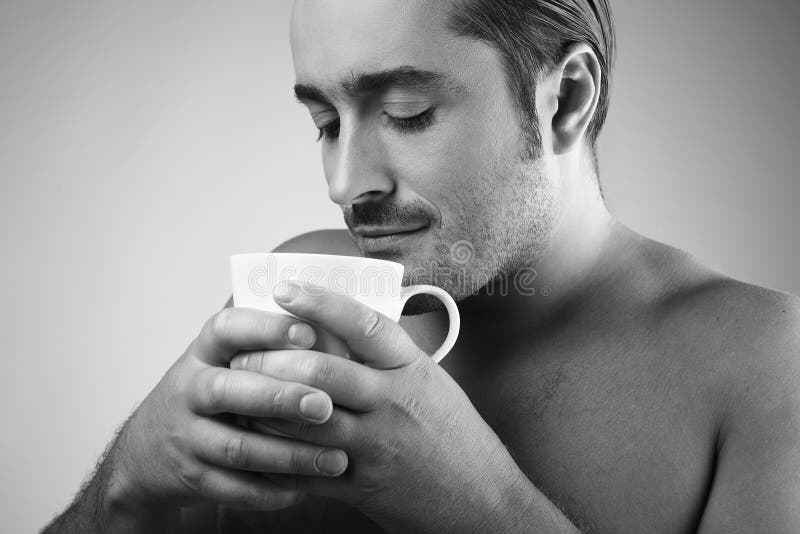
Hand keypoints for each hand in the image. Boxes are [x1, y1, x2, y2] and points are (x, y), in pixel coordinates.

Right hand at [109, 306, 349, 512]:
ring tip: (335, 459)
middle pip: (228, 391)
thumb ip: (263, 336)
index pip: (228, 329)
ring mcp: (187, 436)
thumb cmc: (208, 390)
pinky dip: (272, 492)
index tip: (308, 334)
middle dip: (280, 398)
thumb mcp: (222, 354)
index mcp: (204, 351)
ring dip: (289, 455)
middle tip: (325, 405)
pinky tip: (306, 487)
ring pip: (237, 447)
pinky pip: (234, 489)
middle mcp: (190, 390)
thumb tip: (323, 305)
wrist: (148, 448)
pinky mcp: (192, 477)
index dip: (266, 330)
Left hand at [231, 281, 523, 531]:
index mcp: (412, 370)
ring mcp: (377, 446)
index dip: (321, 302)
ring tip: (239, 391)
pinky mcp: (361, 485)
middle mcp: (394, 403)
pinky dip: (273, 453)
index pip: (364, 324)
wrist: (481, 499)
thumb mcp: (430, 383)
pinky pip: (305, 467)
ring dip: (264, 404)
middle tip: (243, 353)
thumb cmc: (453, 434)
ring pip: (305, 419)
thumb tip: (339, 325)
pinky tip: (253, 440)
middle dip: (273, 359)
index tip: (285, 287)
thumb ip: (388, 358)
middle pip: (323, 370)